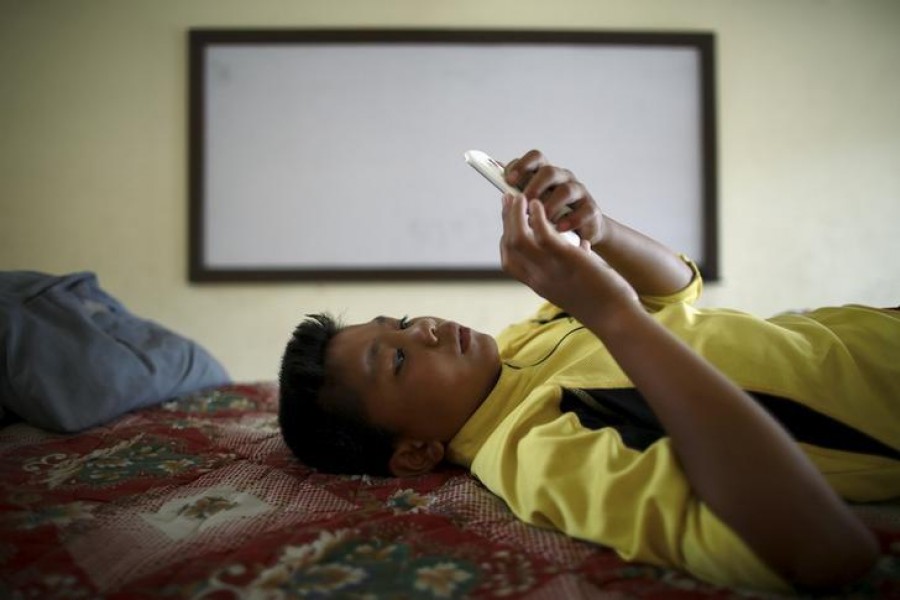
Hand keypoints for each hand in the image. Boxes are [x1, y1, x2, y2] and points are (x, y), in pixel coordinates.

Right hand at [500, 194, 637, 324]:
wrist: (614, 317)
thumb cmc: (600, 301)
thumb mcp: (577, 282)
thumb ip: (572, 264)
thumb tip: (581, 245)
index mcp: (538, 284)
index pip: (509, 259)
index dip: (505, 236)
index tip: (509, 219)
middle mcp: (537, 278)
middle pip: (509, 245)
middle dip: (506, 219)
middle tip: (508, 199)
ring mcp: (549, 270)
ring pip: (519, 237)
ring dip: (515, 214)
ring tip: (519, 196)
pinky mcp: (566, 260)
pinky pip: (543, 234)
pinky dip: (537, 216)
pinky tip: (538, 204)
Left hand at [505, 149, 604, 245]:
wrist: (578, 236)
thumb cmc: (551, 215)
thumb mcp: (532, 203)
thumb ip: (517, 190)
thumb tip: (495, 170)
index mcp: (546, 174)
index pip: (535, 158)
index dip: (521, 165)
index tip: (508, 180)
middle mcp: (563, 178)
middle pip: (549, 171)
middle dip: (534, 186)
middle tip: (525, 203)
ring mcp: (579, 192)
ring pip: (566, 190)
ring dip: (550, 206)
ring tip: (541, 220)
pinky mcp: (591, 209)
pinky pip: (584, 211)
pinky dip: (571, 220)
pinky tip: (560, 229)